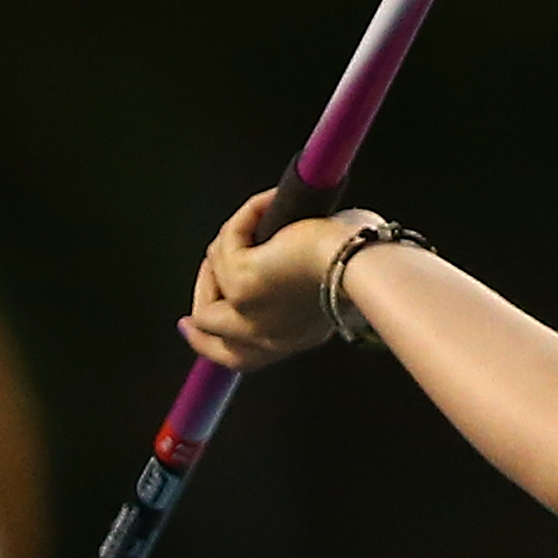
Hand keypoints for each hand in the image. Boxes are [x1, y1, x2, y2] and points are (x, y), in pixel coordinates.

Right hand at [180, 192, 378, 369]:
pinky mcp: (241, 280)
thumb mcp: (330, 285)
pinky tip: (270, 202)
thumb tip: (283, 252)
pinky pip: (225, 242)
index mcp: (291, 340)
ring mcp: (246, 311)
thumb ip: (301, 282)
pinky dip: (245, 217)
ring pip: (212, 275)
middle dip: (199, 298)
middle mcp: (264, 336)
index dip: (208, 341)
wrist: (367, 265)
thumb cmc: (368, 264)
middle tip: (206, 266)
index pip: (238, 355)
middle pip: (208, 330)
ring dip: (231, 241)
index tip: (189, 325)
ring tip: (266, 210)